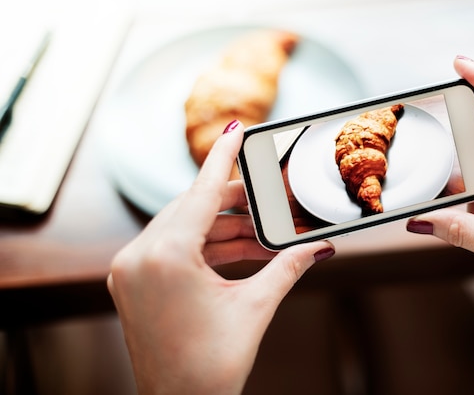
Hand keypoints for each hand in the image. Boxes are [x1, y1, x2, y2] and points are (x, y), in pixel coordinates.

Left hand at [108, 120, 334, 394]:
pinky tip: (244, 247)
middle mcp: (139, 256)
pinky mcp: (134, 282)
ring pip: (186, 229)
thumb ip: (287, 266)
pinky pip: (176, 248)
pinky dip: (209, 246)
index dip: (223, 157)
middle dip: (237, 205)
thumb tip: (319, 246)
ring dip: (227, 229)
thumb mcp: (255, 307)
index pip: (200, 191)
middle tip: (270, 199)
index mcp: (165, 256)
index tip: (236, 130)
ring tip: (266, 231)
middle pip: (195, 209)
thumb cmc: (212, 366)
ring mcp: (131, 269)